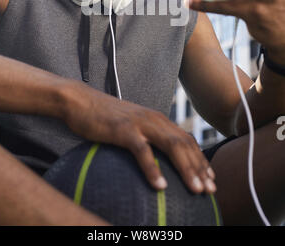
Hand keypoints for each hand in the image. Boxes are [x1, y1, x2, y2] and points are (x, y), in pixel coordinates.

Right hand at [63, 81, 215, 193]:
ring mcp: (139, 123)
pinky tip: (161, 185)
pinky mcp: (123, 130)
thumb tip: (157, 158)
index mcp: (157, 119)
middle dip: (200, 168)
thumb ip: (146, 137)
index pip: (186, 140)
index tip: (211, 179)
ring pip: (171, 146)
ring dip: (186, 169)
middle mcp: (153, 119)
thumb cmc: (104, 117)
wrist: (80, 100)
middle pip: (184, 144)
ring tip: (196, 189)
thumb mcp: (131, 126)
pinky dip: (153, 169)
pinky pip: (142, 151)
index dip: (200, 159)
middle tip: (211, 190)